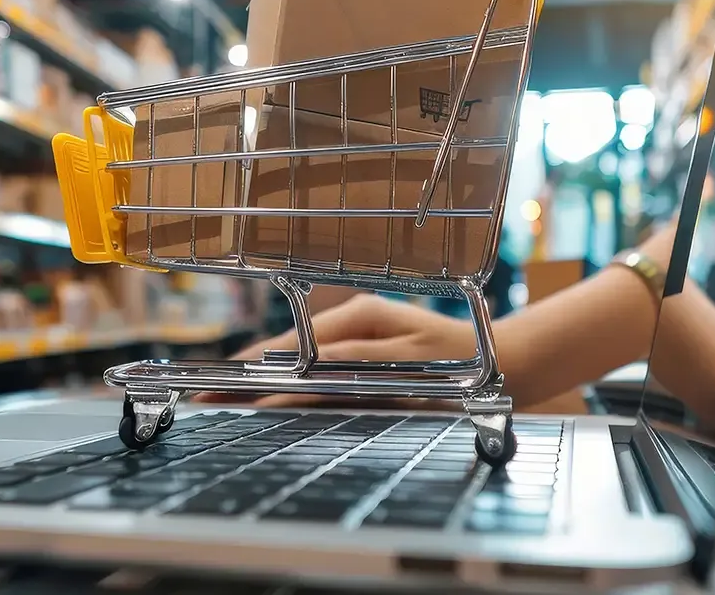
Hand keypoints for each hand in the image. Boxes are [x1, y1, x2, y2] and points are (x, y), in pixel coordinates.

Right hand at [195, 294, 478, 406]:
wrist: (511, 363)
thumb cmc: (467, 365)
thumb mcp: (406, 366)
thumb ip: (348, 369)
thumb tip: (296, 376)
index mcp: (359, 315)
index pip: (290, 347)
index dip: (250, 370)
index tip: (214, 387)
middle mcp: (354, 321)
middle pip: (287, 351)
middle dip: (245, 375)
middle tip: (202, 397)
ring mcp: (360, 336)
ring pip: (298, 361)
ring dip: (262, 380)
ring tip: (222, 398)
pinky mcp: (369, 355)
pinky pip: (318, 370)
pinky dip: (290, 384)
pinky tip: (271, 398)